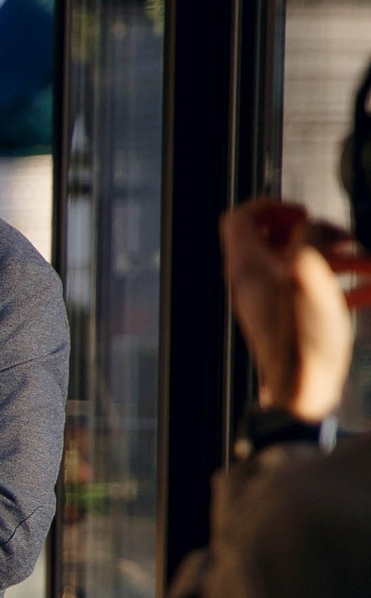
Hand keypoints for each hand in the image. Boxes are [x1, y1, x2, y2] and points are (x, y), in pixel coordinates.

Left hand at [223, 197, 357, 421]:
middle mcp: (251, 282)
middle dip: (313, 232)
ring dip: (333, 255)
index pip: (240, 218)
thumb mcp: (309, 272)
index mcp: (248, 266)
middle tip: (342, 236)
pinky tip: (365, 286)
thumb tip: (314, 226)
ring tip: (363, 260)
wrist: (302, 391)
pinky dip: (337, 282)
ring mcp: (268, 301)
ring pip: (298, 264)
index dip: (271, 206)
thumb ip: (309, 238)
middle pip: (273, 239)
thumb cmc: (302, 338)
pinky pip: (310, 290)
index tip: (303, 212)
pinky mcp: (287, 319)